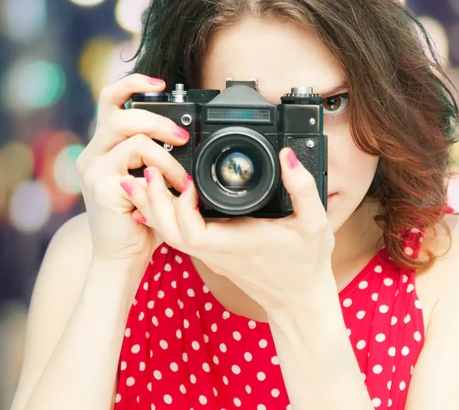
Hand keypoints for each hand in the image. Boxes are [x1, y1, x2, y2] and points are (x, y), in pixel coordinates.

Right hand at [75, 73, 191, 268]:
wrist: (123, 254)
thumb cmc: (140, 214)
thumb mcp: (149, 176)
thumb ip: (156, 152)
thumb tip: (184, 133)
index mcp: (105, 144)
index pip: (109, 99)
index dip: (132, 84)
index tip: (160, 83)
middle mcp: (94, 153)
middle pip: (121, 117)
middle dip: (159, 122)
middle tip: (183, 138)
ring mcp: (93, 171)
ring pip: (134, 142)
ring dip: (168, 159)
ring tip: (182, 180)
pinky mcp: (100, 190)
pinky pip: (138, 172)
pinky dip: (162, 181)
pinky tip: (169, 195)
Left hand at [122, 147, 335, 312]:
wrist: (299, 301)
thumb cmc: (306, 265)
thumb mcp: (315, 223)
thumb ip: (304, 188)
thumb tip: (288, 156)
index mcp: (237, 244)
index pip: (193, 231)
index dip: (182, 206)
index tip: (186, 180)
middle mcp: (217, 251)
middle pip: (169, 231)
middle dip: (154, 201)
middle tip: (150, 168)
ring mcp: (212, 254)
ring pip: (170, 234)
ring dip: (154, 207)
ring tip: (143, 179)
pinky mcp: (213, 253)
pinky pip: (179, 236)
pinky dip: (164, 217)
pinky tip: (157, 201)